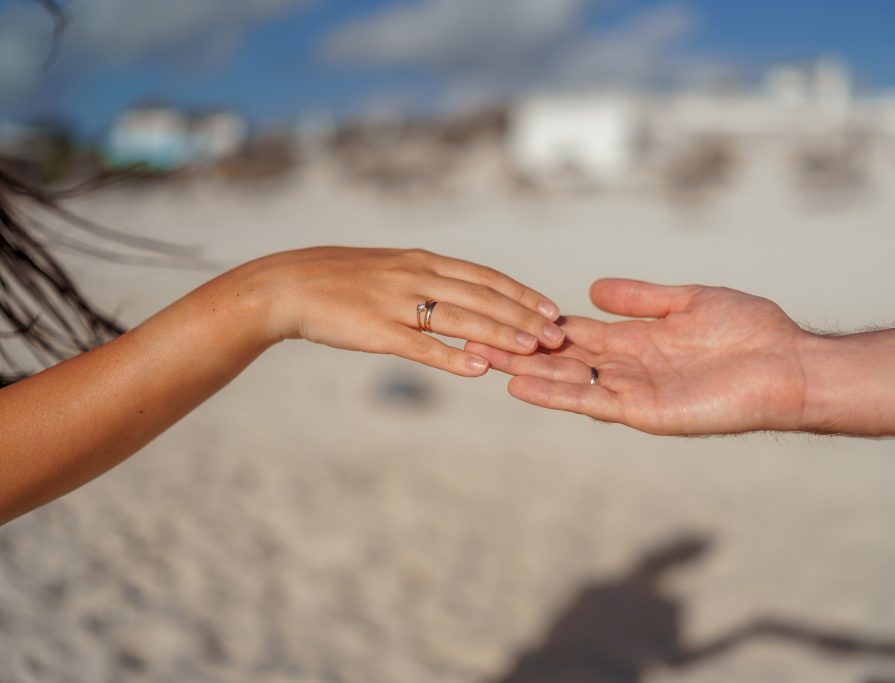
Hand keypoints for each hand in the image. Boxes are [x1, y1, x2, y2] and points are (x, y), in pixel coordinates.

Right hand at [247, 247, 564, 375]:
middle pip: (481, 297)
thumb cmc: (341, 281)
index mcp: (422, 261)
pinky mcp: (377, 330)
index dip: (522, 294)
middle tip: (556, 336)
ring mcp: (397, 302)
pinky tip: (478, 369)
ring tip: (531, 351)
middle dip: (523, 317)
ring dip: (499, 335)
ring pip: (459, 319)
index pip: (485, 277)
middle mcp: (416, 276)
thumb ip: (427, 283)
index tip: (552, 310)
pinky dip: (451, 357)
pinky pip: (421, 345)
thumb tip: (462, 299)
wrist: (288, 285)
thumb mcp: (391, 271)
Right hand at [467, 279, 812, 434]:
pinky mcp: (643, 411)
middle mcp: (628, 367)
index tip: (504, 316)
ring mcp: (632, 391)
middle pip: (564, 359)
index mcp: (638, 340)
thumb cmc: (752, 331)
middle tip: (475, 340)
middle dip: (523, 351)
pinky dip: (554, 394)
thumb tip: (592, 289)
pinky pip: (590, 402)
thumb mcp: (690, 300)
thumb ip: (643, 298)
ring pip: (567, 381)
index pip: (579, 334)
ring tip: (483, 360)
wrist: (789, 365)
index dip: (543, 326)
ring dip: (526, 374)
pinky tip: (519, 384)